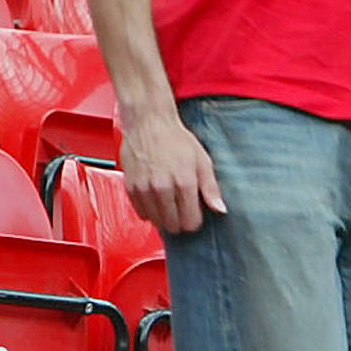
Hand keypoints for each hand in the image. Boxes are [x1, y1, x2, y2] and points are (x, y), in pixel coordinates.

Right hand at [119, 110, 226, 233]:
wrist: (149, 124)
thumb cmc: (176, 140)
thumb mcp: (202, 160)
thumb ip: (211, 188)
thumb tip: (220, 209)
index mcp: (184, 182)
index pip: (191, 221)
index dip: (195, 221)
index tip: (196, 214)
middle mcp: (162, 188)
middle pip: (173, 225)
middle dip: (181, 221)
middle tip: (183, 209)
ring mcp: (144, 190)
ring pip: (156, 222)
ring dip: (164, 217)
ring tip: (170, 202)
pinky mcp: (130, 188)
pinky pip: (141, 213)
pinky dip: (150, 211)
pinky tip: (157, 199)